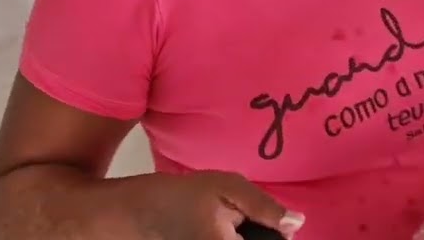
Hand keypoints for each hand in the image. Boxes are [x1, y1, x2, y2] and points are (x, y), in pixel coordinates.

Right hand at [124, 171, 303, 239]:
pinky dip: (225, 238)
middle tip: (240, 222)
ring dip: (244, 237)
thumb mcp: (224, 187)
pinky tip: (216, 232)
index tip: (273, 227)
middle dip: (256, 237)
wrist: (126, 214)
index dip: (276, 236)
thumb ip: (263, 207)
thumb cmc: (175, 197)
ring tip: (226, 226)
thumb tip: (297, 224)